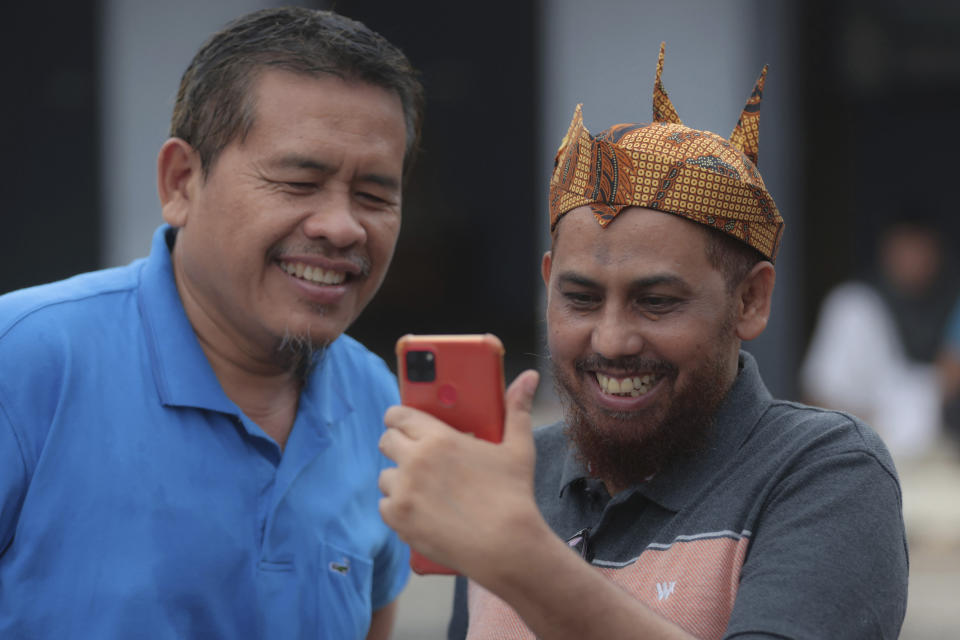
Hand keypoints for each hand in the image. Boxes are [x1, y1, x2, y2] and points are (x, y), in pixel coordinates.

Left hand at [378, 369, 542, 580]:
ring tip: (422, 488)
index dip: (398, 418)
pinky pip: (385, 505)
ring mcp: (403, 491)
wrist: (507, 546)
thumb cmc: (513, 496)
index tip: (403, 423)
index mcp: (438, 438)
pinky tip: (419, 510)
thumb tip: (529, 377)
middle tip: (416, 457)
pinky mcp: (398, 518)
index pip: (398, 415)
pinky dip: (398, 508)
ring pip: (385, 476)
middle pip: (386, 441)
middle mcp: (415, 461)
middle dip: (398, 446)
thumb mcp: (518, 447)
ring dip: (399, 480)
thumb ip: (517, 408)